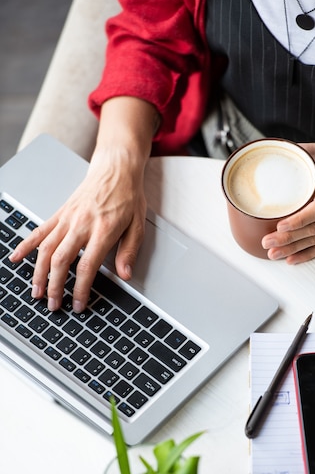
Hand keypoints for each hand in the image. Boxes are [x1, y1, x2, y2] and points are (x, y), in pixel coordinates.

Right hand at [10, 147, 147, 311]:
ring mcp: (68, 218)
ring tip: (36, 292)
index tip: (79, 304)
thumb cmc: (128, 196)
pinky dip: (26, 245)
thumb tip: (125, 275)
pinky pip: (40, 231)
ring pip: (46, 248)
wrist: (116, 168)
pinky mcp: (60, 213)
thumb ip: (129, 252)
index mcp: (103, 230)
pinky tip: (16, 258)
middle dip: (55, 286)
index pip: (87, 266)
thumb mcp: (138, 226)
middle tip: (53, 305)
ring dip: (39, 273)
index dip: (80, 289)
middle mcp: (82, 224)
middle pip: (61, 260)